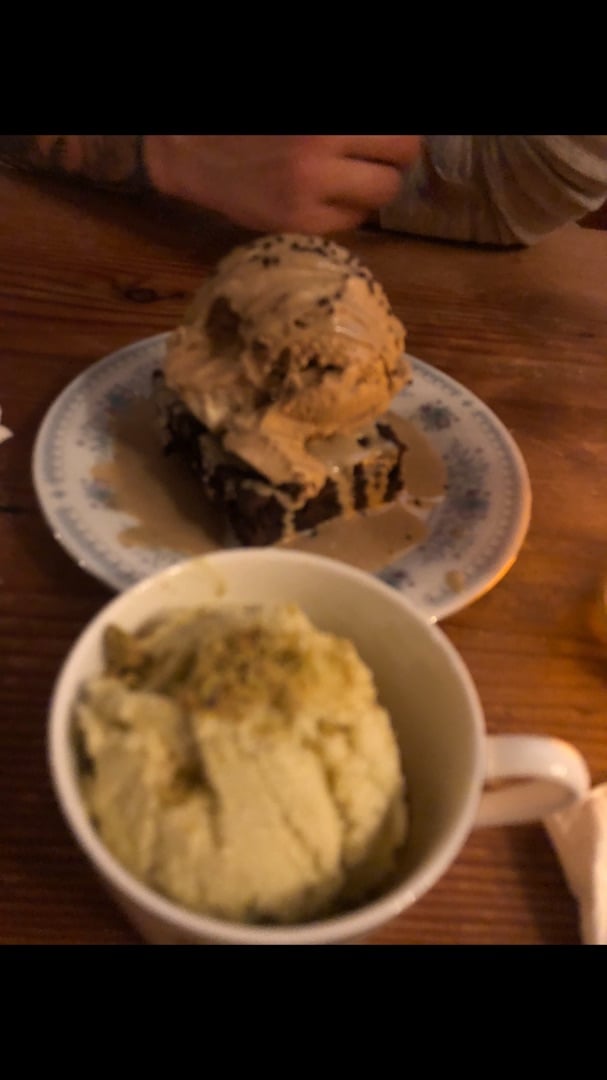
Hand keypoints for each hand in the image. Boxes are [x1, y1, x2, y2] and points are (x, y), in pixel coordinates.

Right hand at [146, 135, 420, 232]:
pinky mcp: (299, 224)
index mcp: (323, 121)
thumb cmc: (249, 126)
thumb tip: (388, 139)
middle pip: (401, 156)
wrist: (190, 150)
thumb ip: (340, 128)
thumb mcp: (301, 116)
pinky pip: (352, 222)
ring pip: (382, 195)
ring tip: (353, 177)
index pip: (399, 131)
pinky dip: (348, 210)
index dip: (398, 134)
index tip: (385, 139)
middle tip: (377, 155)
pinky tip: (326, 197)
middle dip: (394, 155)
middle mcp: (321, 149)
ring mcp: (311, 191)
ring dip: (375, 185)